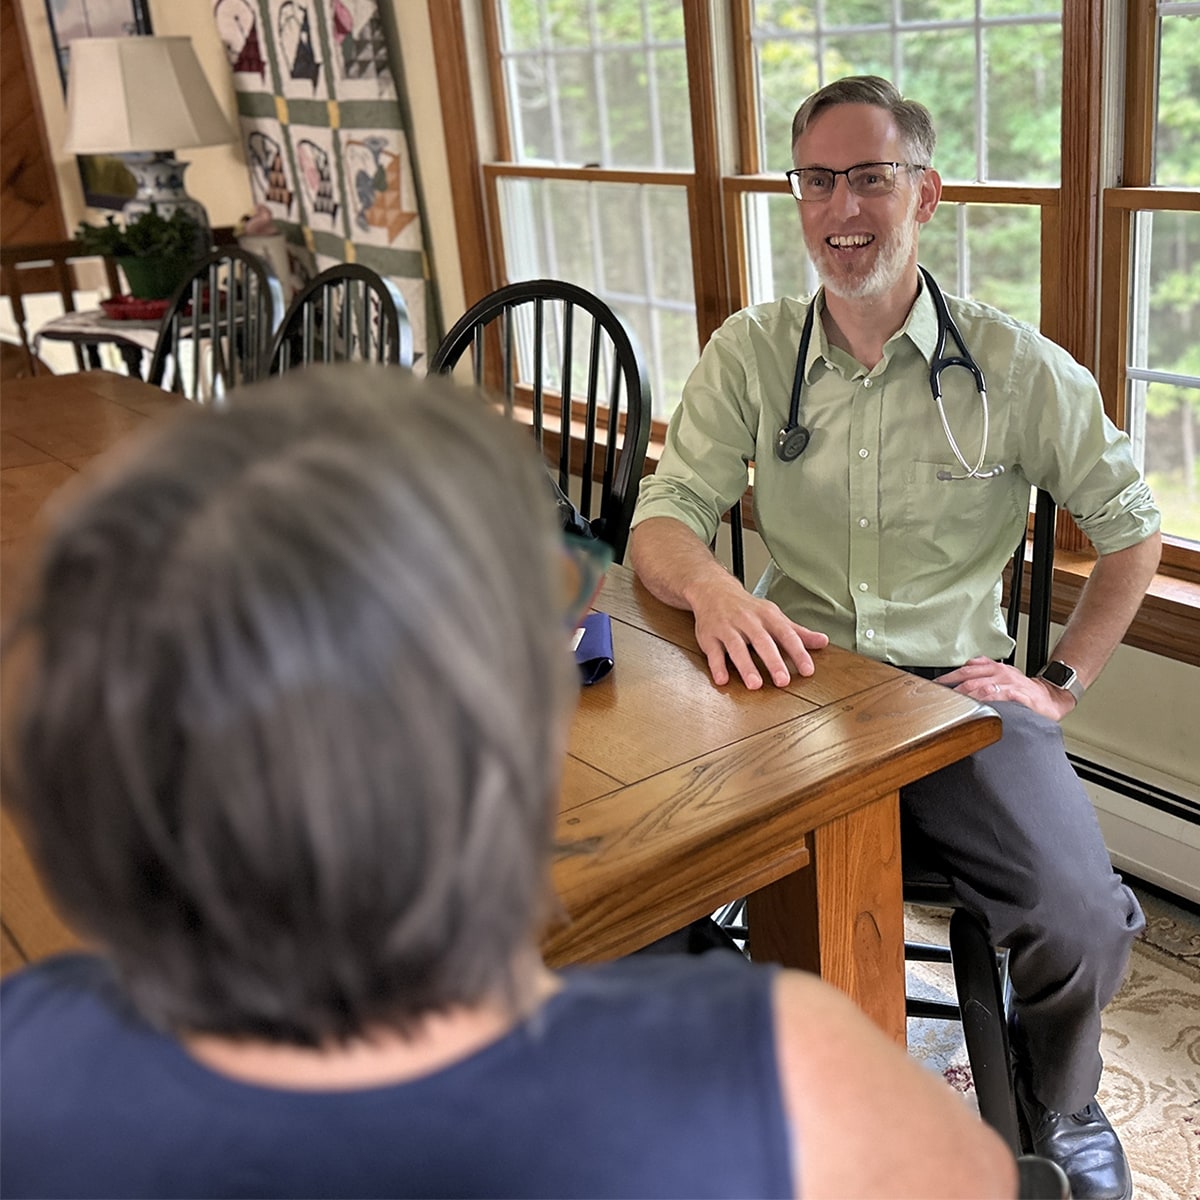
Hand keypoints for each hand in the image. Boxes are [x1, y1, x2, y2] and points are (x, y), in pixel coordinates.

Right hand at [690, 581, 828, 688]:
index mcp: (767, 616)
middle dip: (772, 660)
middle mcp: (747, 621)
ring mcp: (726, 628)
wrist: (713, 590)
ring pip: (736, 646)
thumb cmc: (747, 608)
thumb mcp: (774, 616)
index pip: (786, 634)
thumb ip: (797, 632)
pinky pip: (713, 652)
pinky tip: (723, 679)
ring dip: (745, 665)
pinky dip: (717, 666)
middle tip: (782, 680)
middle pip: (762, 641)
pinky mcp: (708, 636)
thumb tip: (822, 641)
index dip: (797, 652)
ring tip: (754, 684)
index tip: (807, 669)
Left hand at [936, 656, 1076, 720]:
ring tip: (952, 703)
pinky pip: (999, 695)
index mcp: (994, 667)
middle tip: (938, 697)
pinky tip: (976, 705)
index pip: (965, 669)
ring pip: (981, 686)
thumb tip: (962, 671)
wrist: (1050, 697)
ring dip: (964, 695)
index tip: (934, 686)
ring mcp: (1009, 683)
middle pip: (969, 677)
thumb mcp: (1003, 676)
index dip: (948, 677)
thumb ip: (983, 672)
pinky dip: (986, 700)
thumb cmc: (1023, 689)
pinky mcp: (1018, 695)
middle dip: (951, 686)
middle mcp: (1000, 672)